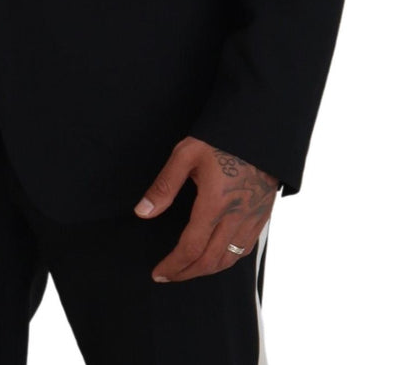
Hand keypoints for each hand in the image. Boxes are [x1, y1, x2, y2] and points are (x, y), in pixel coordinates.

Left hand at [134, 137, 277, 281]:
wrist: (260, 130)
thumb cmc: (221, 138)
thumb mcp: (186, 154)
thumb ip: (164, 186)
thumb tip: (142, 212)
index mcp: (215, 204)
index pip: (191, 248)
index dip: (174, 265)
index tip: (159, 273)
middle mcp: (236, 217)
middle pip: (210, 261)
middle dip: (187, 273)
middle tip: (169, 276)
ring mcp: (252, 218)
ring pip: (230, 259)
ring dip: (207, 270)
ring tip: (188, 269)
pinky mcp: (263, 215)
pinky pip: (246, 249)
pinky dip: (228, 260)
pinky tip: (217, 256)